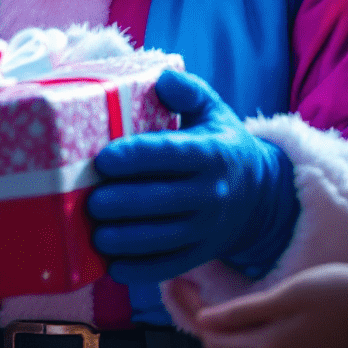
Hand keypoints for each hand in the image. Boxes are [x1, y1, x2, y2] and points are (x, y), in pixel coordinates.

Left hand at [88, 71, 297, 282]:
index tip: (103, 159)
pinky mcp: (202, 253)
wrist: (258, 194)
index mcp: (212, 153)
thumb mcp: (213, 110)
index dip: (135, 157)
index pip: (170, 154)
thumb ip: (189, 91)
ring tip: (95, 234)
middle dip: (122, 203)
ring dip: (126, 239)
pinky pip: (170, 266)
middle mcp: (212, 192)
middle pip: (162, 201)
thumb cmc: (220, 144)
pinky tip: (113, 266)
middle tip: (89, 201)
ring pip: (163, 238)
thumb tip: (163, 78)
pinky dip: (141, 270)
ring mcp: (208, 228)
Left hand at [174, 264, 347, 347]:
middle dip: (207, 328)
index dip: (191, 313)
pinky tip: (261, 329)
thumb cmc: (341, 296)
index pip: (210, 340)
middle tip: (198, 294)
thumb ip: (245, 311)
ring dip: (231, 342)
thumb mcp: (290, 293)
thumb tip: (203, 321)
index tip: (179, 286)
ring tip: (229, 309)